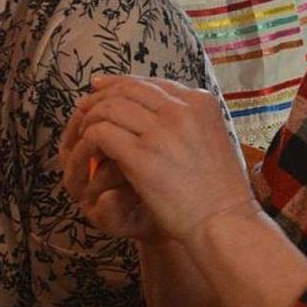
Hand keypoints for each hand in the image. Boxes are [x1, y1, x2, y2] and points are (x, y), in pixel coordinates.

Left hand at [61, 74, 255, 246]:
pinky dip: (89, 139)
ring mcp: (161, 132)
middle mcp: (181, 110)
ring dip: (91, 118)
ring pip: (110, 108)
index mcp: (200, 102)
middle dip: (101, 96)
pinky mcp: (142, 156)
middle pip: (128, 90)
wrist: (224, 223)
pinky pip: (102, 133)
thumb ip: (187, 120)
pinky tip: (87, 149)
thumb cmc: (219, 191)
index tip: (101, 88)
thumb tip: (155, 108)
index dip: (121, 83)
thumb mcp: (212, 138)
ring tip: (83, 131)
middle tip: (83, 107)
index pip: (151, 83)